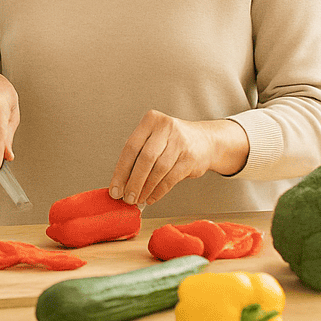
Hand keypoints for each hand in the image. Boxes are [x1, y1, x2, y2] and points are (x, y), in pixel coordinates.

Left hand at [108, 111, 249, 208]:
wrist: (206, 140)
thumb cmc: (172, 141)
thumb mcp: (154, 138)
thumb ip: (137, 156)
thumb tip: (121, 184)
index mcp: (151, 120)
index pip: (131, 147)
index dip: (121, 171)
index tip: (115, 188)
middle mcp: (166, 128)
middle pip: (145, 159)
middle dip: (133, 182)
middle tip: (127, 197)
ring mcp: (180, 142)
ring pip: (158, 170)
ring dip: (146, 188)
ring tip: (138, 199)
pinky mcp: (191, 158)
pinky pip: (171, 179)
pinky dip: (159, 191)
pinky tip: (151, 198)